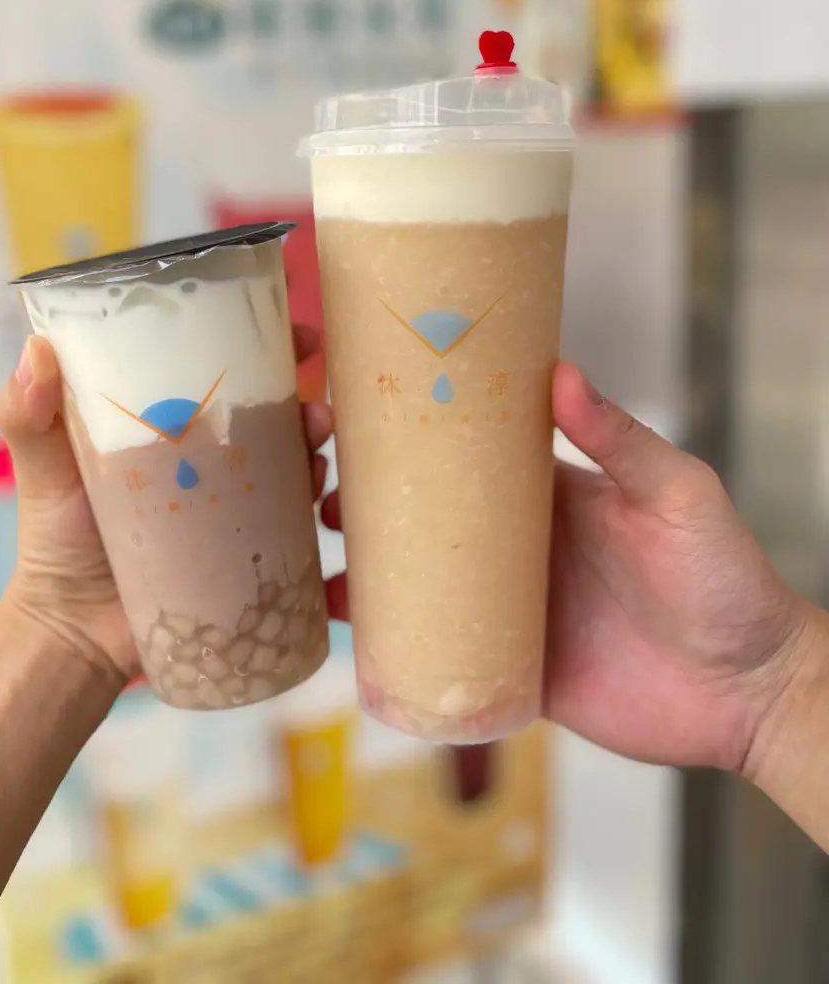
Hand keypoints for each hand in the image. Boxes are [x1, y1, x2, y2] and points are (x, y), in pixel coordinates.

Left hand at [0, 327, 332, 689]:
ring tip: (317, 433)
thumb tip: (36, 349)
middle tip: (311, 372)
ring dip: (314, 434)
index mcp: (161, 417)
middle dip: (298, 382)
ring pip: (287, 453)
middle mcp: (203, 451)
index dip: (251, 336)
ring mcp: (229, 498)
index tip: (281, 320)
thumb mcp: (40, 467)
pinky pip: (292, 514)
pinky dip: (313, 495)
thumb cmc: (55, 538)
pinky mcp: (246, 544)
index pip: (210, 362)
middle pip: (262, 404)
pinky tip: (318, 488)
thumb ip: (25, 414)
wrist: (75, 631)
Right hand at [322, 362, 812, 772]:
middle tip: (316, 483)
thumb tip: (561, 372)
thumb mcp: (678, 497)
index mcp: (547, 491)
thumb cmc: (725, 580)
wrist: (748, 693)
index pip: (464, 449)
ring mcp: (506, 605)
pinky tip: (346, 623)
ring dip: (362, 560)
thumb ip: (622, 440)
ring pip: (416, 575)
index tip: (355, 411)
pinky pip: (434, 647)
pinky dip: (387, 636)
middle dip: (363, 494)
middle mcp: (515, 542)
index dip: (409, 431)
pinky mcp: (508, 666)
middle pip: (423, 511)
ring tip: (316, 547)